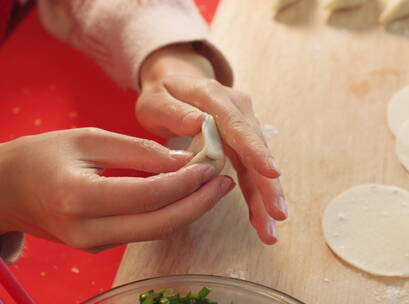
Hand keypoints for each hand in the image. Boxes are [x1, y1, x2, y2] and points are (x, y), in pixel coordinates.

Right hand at [0, 128, 234, 250]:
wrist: (9, 190)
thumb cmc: (45, 155)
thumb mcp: (90, 138)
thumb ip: (138, 150)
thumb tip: (183, 162)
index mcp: (78, 197)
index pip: (147, 195)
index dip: (184, 182)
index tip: (210, 166)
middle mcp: (87, 230)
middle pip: (159, 224)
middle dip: (199, 204)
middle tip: (225, 182)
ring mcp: (93, 246)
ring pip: (156, 232)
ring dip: (190, 210)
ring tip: (215, 186)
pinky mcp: (100, 249)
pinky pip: (144, 232)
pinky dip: (171, 214)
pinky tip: (188, 195)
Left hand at [136, 44, 286, 243]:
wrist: (177, 83)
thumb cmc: (164, 93)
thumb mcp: (156, 99)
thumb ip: (172, 111)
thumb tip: (196, 123)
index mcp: (214, 96)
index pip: (237, 124)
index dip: (254, 149)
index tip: (271, 172)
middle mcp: (237, 109)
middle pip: (256, 149)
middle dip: (267, 185)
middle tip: (277, 215)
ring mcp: (244, 125)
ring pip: (258, 165)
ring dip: (265, 197)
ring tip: (271, 230)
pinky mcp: (243, 142)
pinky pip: (251, 171)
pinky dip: (255, 195)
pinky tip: (260, 220)